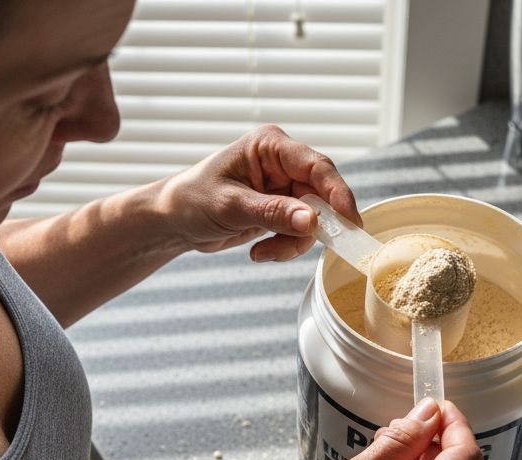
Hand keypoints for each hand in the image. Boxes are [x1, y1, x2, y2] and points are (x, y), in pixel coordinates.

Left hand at [157, 124, 361, 261]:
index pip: (317, 165)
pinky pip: (300, 233)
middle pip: (321, 195)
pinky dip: (285, 247)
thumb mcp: (231, 206)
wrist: (172, 221)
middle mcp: (282, 163)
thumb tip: (312, 221)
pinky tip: (259, 252)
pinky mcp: (281, 211)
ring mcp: (284, 188)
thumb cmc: (191, 200)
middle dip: (311, 226)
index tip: (349, 222)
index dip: (338, 192)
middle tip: (300, 246)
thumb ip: (272, 213)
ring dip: (294, 243)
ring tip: (263, 253)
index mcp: (270, 146)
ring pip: (314, 220)